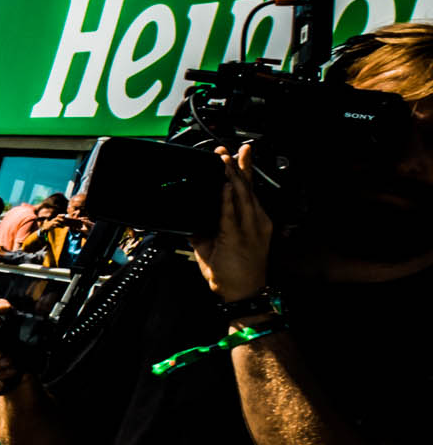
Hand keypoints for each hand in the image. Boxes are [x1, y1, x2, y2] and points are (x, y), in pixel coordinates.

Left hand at [190, 144, 271, 302]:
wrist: (242, 292)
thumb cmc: (233, 271)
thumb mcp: (217, 245)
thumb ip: (205, 230)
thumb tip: (189, 219)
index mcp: (254, 221)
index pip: (249, 190)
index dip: (242, 170)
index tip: (236, 154)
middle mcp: (255, 221)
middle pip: (248, 188)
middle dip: (237, 166)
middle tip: (226, 151)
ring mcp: (248, 229)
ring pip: (242, 196)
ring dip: (231, 177)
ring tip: (223, 161)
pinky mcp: (237, 237)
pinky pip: (231, 214)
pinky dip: (228, 199)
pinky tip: (225, 186)